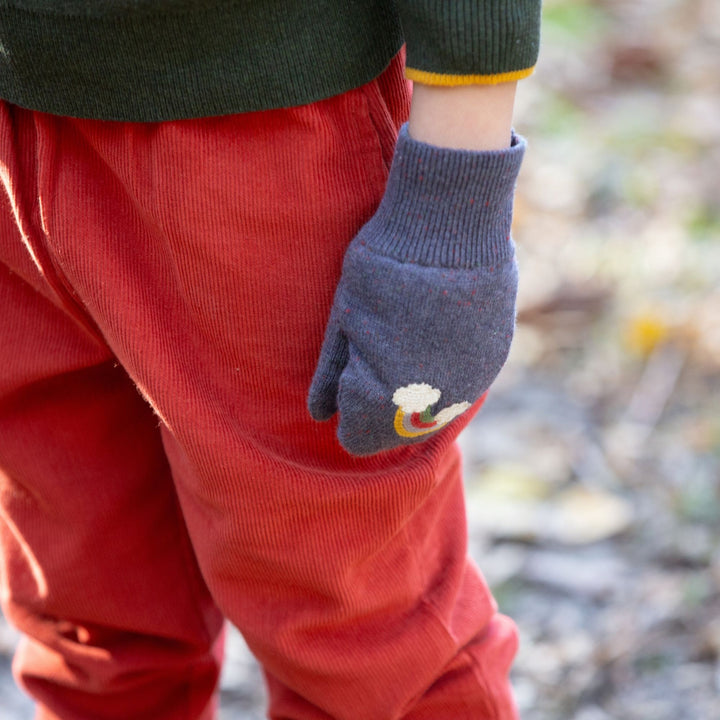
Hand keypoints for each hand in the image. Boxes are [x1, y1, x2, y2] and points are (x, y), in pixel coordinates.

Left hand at [308, 124, 524, 454]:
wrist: (449, 222)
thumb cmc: (381, 268)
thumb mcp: (344, 320)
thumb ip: (331, 374)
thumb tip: (319, 415)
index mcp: (387, 398)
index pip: (360, 437)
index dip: (348, 407)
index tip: (348, 374)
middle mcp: (434, 403)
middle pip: (397, 431)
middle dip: (381, 403)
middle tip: (377, 350)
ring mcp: (470, 384)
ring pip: (432, 413)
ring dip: (416, 391)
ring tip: (407, 338)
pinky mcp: (494, 359)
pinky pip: (461, 386)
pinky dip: (444, 372)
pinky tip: (435, 336)